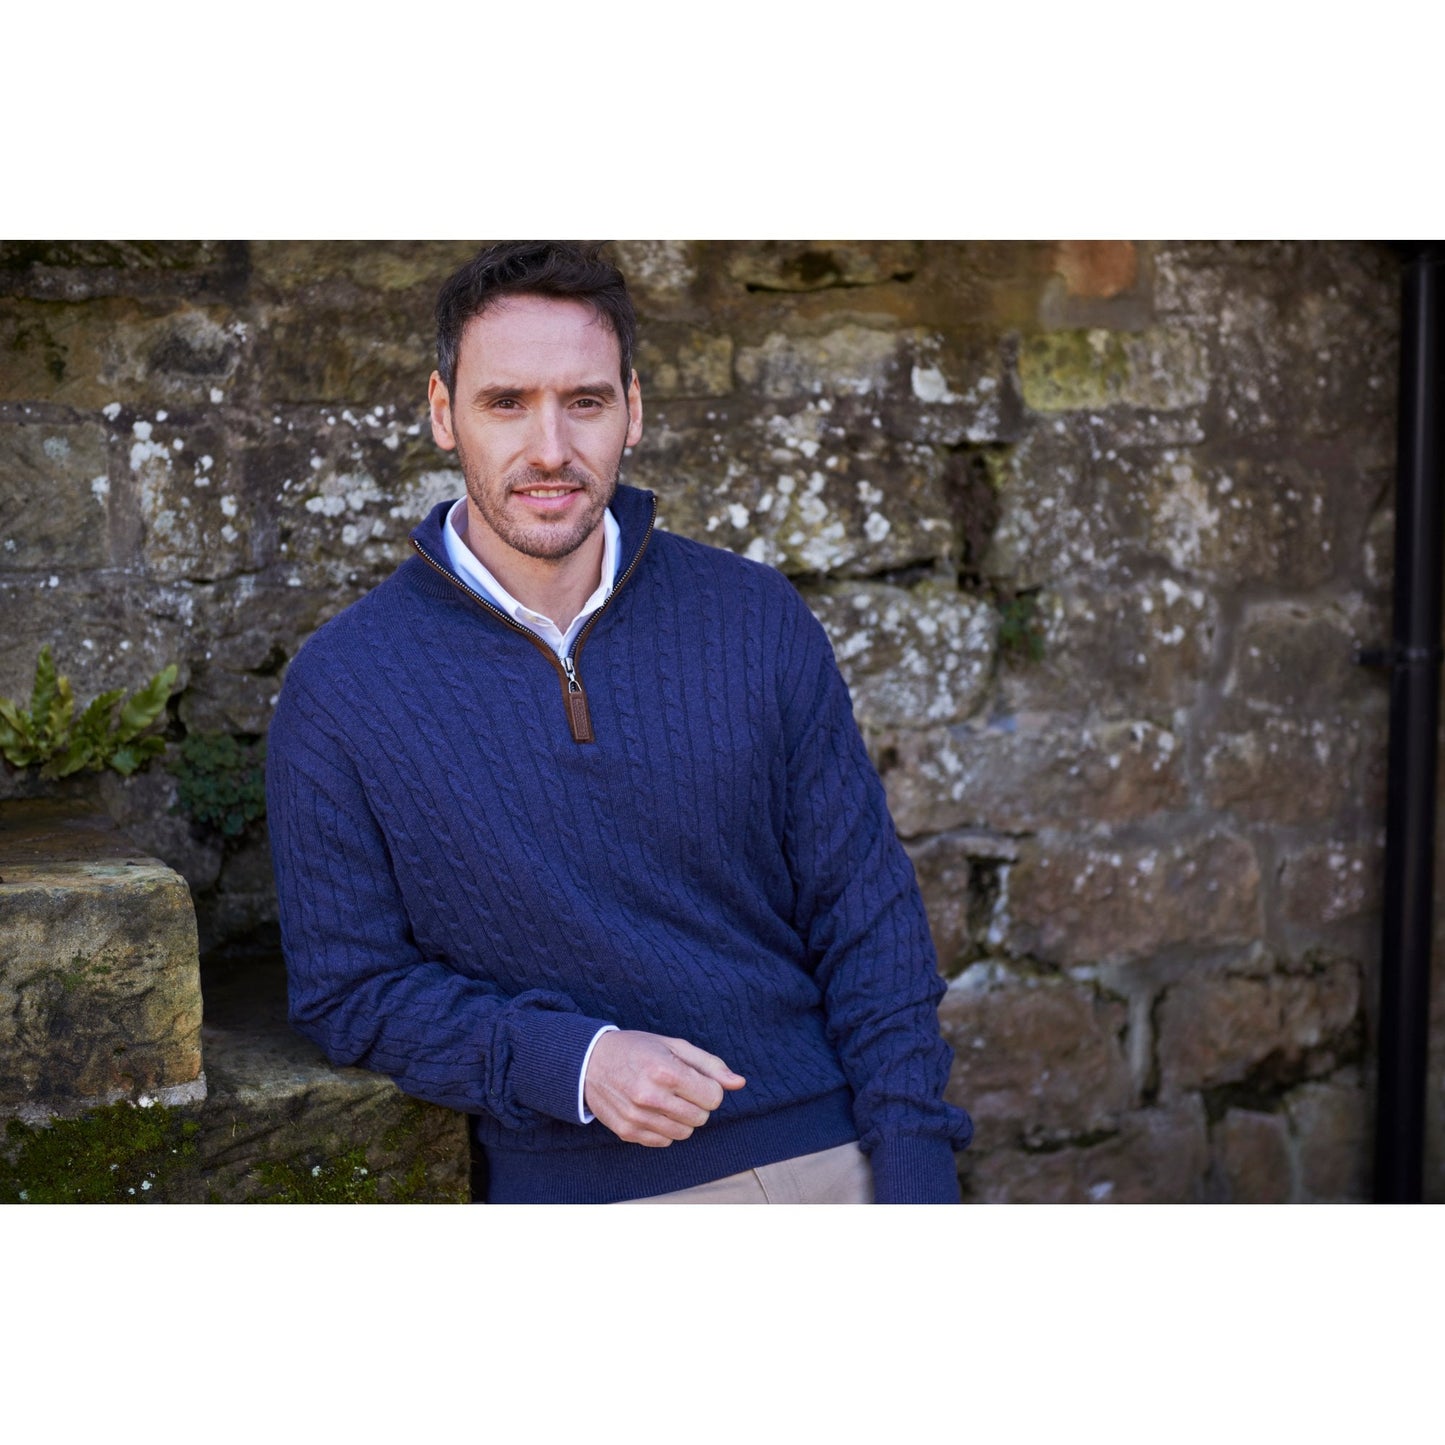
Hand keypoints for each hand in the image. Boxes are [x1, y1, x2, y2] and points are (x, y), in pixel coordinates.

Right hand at [584, 1031, 745, 1146]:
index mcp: (666, 1071)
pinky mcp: (628, 1132)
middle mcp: (650, 1097)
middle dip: (697, 1104)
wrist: (590, 1061)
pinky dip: (664, 1129)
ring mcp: (637, 1118)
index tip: (694, 1079)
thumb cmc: (637, 1049)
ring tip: (666, 1099)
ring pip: (684, 1133)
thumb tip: (739, 1083)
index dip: (709, 1088)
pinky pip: (664, 1142)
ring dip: (682, 1118)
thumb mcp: (674, 1046)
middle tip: (680, 1089)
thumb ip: (710, 1065)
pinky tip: (652, 1110)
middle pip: (701, 1118)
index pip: (713, 1097)